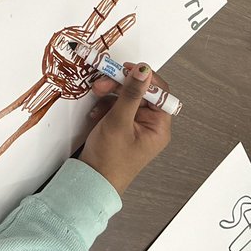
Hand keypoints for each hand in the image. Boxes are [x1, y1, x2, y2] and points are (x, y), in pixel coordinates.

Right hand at [79, 63, 171, 194]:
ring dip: (110, 94)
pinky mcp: (122, 127)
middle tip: (101, 82)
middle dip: (120, 85)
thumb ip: (131, 94)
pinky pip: (117, 107)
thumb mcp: (119, 122)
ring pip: (126, 97)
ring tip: (96, 95)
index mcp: (159, 126)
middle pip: (140, 92)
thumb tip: (143, 70)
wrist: (91, 181)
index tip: (126, 69)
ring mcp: (136, 126)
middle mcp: (151, 125)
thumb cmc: (110, 159)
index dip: (144, 78)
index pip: (159, 92)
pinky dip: (105, 106)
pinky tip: (96, 114)